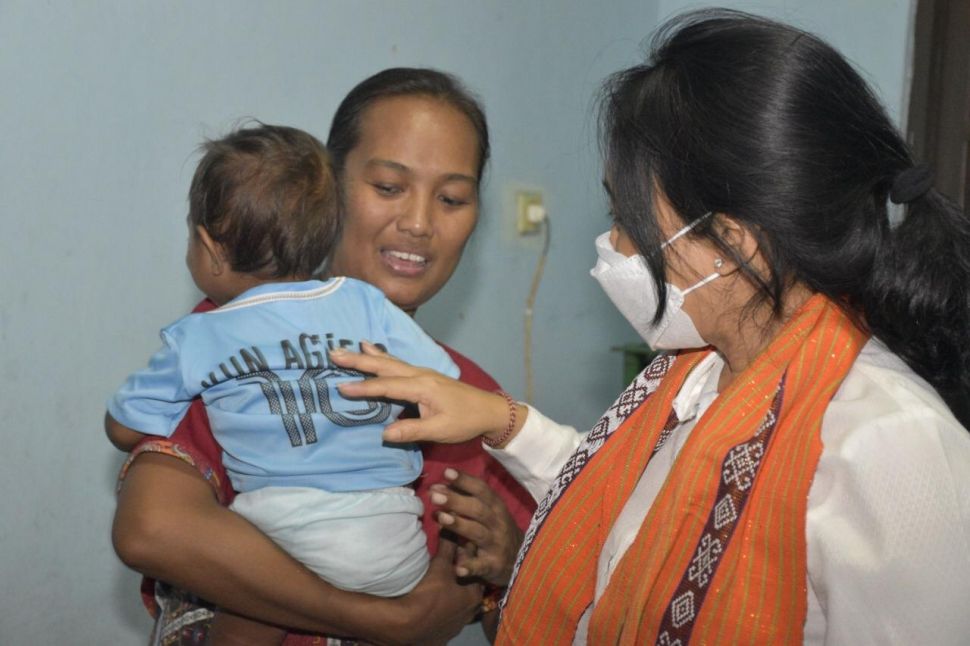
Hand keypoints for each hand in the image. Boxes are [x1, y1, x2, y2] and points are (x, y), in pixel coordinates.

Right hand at [331, 343, 513, 444]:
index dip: (364, 389)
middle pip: (385, 366)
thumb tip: (384, 434)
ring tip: (349, 347)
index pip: (387, 387)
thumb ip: (412, 431)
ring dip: (368, 356)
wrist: (489, 410)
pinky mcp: (425, 376)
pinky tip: (374, 350)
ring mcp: (423, 373)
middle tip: (334, 353)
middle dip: (359, 360)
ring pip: (391, 361)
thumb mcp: (440, 430)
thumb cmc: (465, 421)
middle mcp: (420, 375)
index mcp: (422, 387)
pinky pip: (398, 363)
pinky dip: (383, 356)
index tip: (341, 387)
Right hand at [382, 534, 482, 645]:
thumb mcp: (440, 566)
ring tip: (440, 584)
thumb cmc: (428, 593)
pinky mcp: (444, 634)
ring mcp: (457, 625)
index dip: (467, 558)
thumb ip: (448, 545)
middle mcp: (470, 612)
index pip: (476, 570)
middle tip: (449, 566)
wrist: (408, 625)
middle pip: (469, 589)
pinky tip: (433, 603)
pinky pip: (447, 618)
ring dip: (452, 595)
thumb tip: (450, 526)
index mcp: (474, 595)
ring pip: (459, 605)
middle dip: (461, 577)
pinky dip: (443, 609)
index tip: (458, 549)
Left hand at [431, 468, 523, 586]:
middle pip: (478, 509)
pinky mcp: (494, 566)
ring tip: (440, 518)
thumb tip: (438, 487)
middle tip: (434, 496)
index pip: (482, 490)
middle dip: (456, 501)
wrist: (522, 560)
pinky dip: (470, 566)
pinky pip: (482, 566)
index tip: (446, 472)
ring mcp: (497, 545)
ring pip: (478, 533)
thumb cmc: (497, 530)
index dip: (465, 481)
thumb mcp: (489, 512)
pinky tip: (458, 568)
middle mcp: (498, 523)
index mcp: (496, 507)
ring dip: (459, 525)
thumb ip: (466, 500)